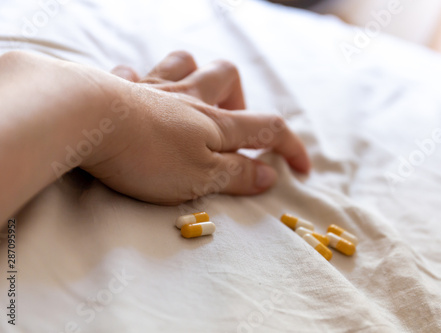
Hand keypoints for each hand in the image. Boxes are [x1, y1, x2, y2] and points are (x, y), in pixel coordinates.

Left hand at [82, 51, 309, 204]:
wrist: (88, 120)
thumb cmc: (147, 156)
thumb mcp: (201, 178)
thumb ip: (237, 176)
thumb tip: (269, 176)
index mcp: (215, 124)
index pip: (267, 129)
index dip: (290, 148)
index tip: (301, 170)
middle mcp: (189, 98)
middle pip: (226, 75)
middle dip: (239, 97)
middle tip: (230, 126)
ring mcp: (155, 88)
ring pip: (185, 61)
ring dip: (195, 76)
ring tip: (192, 100)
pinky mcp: (121, 88)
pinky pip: (136, 73)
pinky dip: (142, 83)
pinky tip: (138, 95)